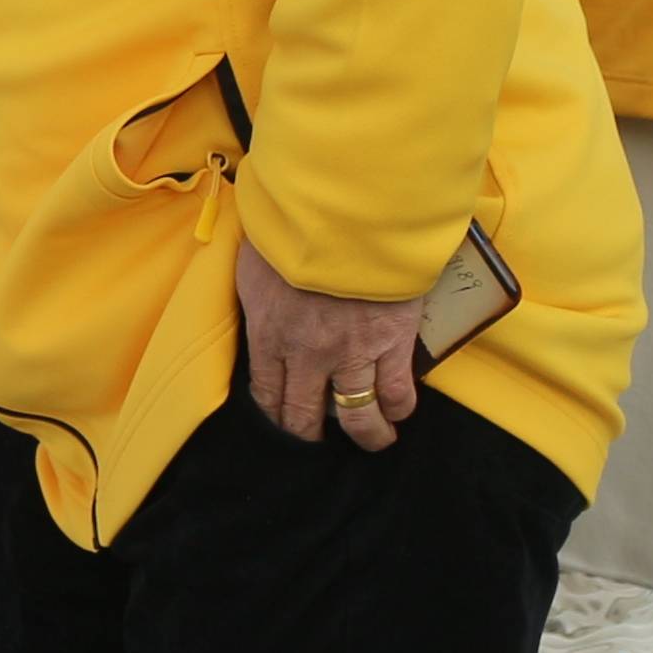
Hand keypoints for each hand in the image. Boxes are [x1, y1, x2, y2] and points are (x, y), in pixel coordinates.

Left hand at [237, 234, 420, 450]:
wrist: (345, 212)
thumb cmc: (293, 228)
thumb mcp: (253, 266)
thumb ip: (258, 300)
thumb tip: (263, 313)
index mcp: (269, 337)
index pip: (267, 395)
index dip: (276, 416)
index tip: (284, 420)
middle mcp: (308, 356)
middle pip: (305, 415)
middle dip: (308, 435)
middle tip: (317, 440)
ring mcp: (352, 354)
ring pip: (357, 417)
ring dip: (366, 435)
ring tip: (373, 440)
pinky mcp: (392, 343)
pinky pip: (397, 393)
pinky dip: (398, 408)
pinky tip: (397, 411)